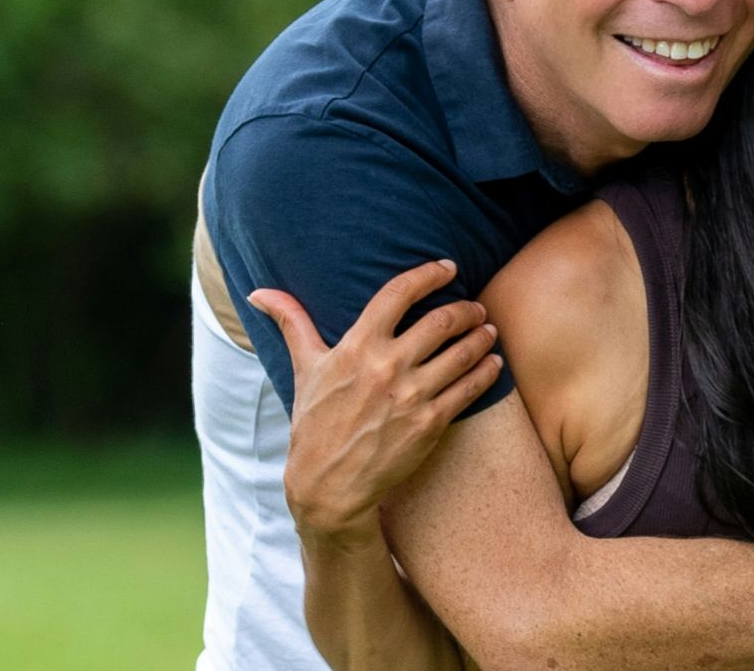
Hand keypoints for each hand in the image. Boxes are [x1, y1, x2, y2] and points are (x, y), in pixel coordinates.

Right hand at [249, 260, 502, 543]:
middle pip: (442, 320)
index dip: (429, 274)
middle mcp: (386, 367)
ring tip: (488, 329)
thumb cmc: (315, 423)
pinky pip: (470, 388)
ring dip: (482, 336)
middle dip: (466, 309)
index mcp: (356, 347)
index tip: (448, 267)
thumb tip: (258, 292)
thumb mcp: (304, 369)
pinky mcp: (430, 423)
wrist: (328, 486)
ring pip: (462, 352)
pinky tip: (494, 363)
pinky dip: (487, 371)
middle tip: (475, 307)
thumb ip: (291, 323)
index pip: (399, 293)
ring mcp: (411, 396)